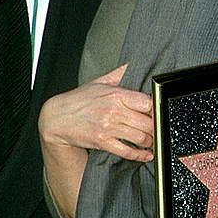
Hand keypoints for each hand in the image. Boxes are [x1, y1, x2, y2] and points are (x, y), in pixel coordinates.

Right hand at [38, 63, 153, 159]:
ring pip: (140, 138)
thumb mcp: (100, 82)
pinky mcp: (102, 142)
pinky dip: (140, 155)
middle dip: (157, 127)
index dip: (158, 109)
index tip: (160, 112)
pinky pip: (126, 152)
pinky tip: (146, 154)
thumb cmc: (80, 99)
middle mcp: (114, 111)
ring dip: (151, 142)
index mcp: (117, 95)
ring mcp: (108, 128)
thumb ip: (120, 73)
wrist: (56, 117)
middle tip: (161, 129)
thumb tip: (135, 63)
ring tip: (153, 141)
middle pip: (147, 122)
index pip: (147, 102)